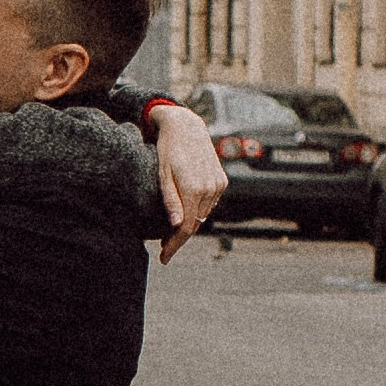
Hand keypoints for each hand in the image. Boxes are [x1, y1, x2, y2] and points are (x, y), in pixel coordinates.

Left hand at [145, 100, 226, 260]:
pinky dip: (198, 211)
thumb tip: (175, 225)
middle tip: (164, 247)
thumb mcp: (162, 175)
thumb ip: (170, 200)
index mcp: (194, 189)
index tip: (164, 258)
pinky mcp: (222, 181)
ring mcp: (218, 185)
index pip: (185, 228)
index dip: (174, 245)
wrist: (186, 127)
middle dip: (180, 238)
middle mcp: (210, 188)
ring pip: (203, 215)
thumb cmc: (168, 150)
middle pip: (195, 224)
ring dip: (190, 224)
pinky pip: (210, 204)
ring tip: (171, 231)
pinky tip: (186, 212)